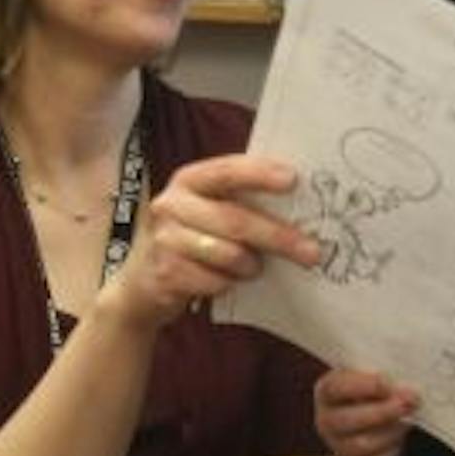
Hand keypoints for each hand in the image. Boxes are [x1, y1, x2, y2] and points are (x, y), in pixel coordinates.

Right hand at [102, 154, 320, 333]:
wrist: (141, 283)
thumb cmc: (190, 240)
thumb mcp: (207, 211)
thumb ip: (239, 202)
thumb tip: (298, 205)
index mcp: (189, 180)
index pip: (227, 170)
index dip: (260, 174)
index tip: (294, 180)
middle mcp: (171, 204)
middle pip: (234, 220)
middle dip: (278, 237)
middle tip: (312, 251)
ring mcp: (164, 239)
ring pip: (227, 254)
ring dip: (250, 266)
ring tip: (254, 268)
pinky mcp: (164, 273)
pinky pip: (214, 281)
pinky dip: (228, 285)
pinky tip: (226, 282)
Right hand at [314, 367, 416, 455]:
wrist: (371, 416)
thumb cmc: (370, 389)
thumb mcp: (369, 376)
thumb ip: (381, 378)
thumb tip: (403, 387)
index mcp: (326, 391)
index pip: (336, 388)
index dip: (362, 386)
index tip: (387, 383)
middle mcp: (327, 421)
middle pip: (348, 420)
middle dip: (383, 411)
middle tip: (409, 401)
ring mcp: (339, 446)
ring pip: (362, 444)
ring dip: (391, 430)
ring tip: (409, 418)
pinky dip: (393, 450)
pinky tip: (400, 435)